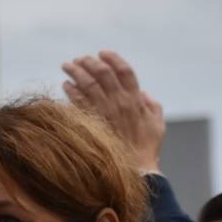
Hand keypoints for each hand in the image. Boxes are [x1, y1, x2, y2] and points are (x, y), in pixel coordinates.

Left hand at [60, 50, 164, 172]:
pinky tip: (65, 85)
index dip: (113, 59)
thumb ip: (152, 106)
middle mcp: (119, 102)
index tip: (103, 52)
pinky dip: (70, 92)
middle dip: (89, 62)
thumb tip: (143, 94)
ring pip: (87, 85)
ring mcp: (103, 113)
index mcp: (135, 100)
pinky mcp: (91, 124)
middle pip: (102, 74)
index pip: (125, 71)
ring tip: (67, 65)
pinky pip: (77, 103)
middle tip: (79, 58)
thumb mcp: (157, 124)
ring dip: (76, 72)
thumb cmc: (146, 148)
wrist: (134, 169)